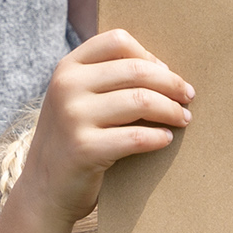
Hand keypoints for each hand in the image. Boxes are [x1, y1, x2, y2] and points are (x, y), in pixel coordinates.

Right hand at [17, 29, 193, 224]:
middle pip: (136, 70)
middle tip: (188, 97)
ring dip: (171, 110)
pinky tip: (166, 139)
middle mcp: (67, 86)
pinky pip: (136, 137)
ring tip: (184, 119)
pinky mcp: (85, 148)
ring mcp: (73, 117)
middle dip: (171, 83)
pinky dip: (158, 137)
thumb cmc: (72, 142)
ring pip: (140, 101)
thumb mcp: (76, 101)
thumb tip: (162, 69)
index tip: (166, 74)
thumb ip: (104, 80)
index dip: (149, 56)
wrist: (44, 191)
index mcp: (67, 68)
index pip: (118, 41)